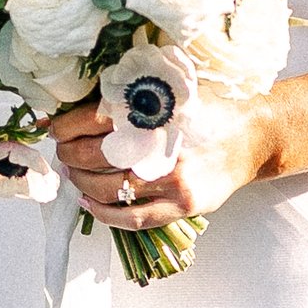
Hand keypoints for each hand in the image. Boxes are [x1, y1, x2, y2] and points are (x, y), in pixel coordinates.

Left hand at [48, 86, 280, 233]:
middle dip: (70, 155)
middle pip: (96, 156)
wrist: (252, 136)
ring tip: (74, 175)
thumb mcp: (173, 88)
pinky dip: (104, 213)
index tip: (55, 128)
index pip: (95, 119)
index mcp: (158, 112)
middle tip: (63, 152)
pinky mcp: (183, 206)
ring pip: (109, 190)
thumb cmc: (208, 109)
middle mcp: (164, 147)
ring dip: (82, 184)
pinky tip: (89, 203)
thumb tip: (82, 98)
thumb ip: (135, 92)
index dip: (67, 126)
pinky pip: (133, 218)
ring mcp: (174, 181)